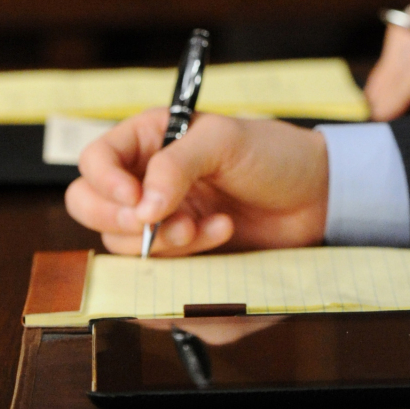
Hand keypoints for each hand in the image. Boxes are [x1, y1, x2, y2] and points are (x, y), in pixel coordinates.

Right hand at [65, 110, 329, 255]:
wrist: (317, 196)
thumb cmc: (275, 154)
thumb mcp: (227, 142)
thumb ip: (178, 165)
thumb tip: (144, 207)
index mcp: (149, 139)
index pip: (95, 161)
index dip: (104, 184)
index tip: (138, 201)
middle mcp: (145, 179)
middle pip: (92, 209)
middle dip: (126, 223)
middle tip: (167, 225)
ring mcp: (161, 218)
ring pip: (126, 245)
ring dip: (164, 243)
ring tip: (209, 227)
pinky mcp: (181, 252)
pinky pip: (159, 269)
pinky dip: (186, 260)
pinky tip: (222, 234)